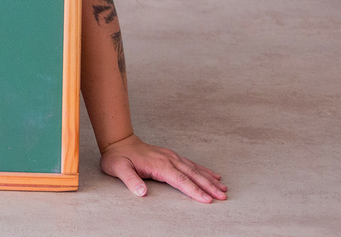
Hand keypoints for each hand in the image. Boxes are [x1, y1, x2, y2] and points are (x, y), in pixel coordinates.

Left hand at [100, 134, 225, 202]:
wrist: (118, 141)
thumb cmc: (118, 157)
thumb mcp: (118, 168)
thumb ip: (130, 180)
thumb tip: (141, 192)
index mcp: (159, 164)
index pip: (180, 180)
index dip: (194, 190)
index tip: (207, 200)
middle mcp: (168, 159)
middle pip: (192, 174)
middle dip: (208, 186)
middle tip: (222, 197)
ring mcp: (171, 156)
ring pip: (195, 169)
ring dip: (209, 179)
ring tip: (223, 188)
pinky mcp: (172, 156)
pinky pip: (191, 164)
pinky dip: (204, 170)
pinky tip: (213, 175)